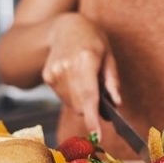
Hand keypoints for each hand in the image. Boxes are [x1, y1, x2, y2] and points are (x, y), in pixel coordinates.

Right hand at [41, 13, 121, 135]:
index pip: (89, 95)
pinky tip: (73, 78)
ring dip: (82, 101)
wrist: (64, 27)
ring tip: (84, 80)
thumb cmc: (92, 39)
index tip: (97, 135)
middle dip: (92, 107)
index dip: (93, 118)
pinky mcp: (47, 76)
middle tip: (99, 94)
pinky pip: (63, 98)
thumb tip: (116, 103)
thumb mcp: (109, 55)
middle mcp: (66, 68)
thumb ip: (112, 81)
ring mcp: (54, 73)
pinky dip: (72, 95)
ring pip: (72, 104)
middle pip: (81, 105)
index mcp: (85, 59)